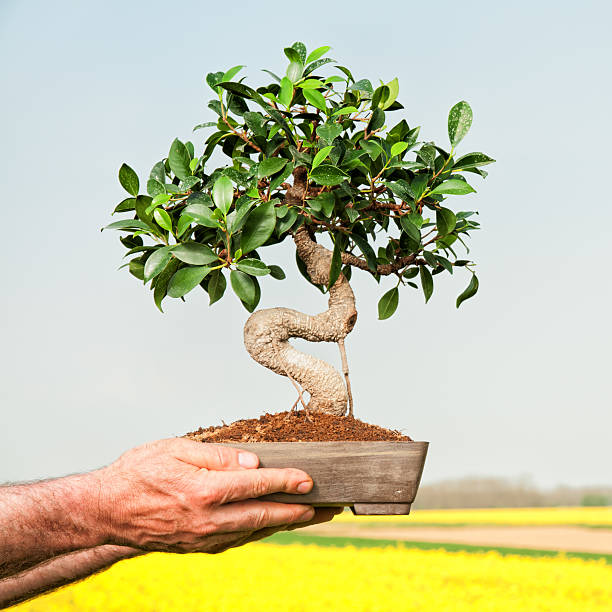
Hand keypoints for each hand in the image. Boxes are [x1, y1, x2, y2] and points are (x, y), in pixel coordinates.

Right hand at [96, 438, 326, 552]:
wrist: (106, 511)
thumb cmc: (138, 473)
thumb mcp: (175, 449)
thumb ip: (218, 456)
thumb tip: (254, 462)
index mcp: (204, 491)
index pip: (256, 485)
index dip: (287, 481)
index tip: (310, 479)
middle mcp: (208, 519)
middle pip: (264, 515)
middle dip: (299, 511)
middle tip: (326, 507)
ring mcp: (204, 538)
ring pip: (255, 531)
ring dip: (286, 524)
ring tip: (311, 517)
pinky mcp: (199, 547)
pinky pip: (238, 540)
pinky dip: (260, 531)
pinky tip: (273, 524)